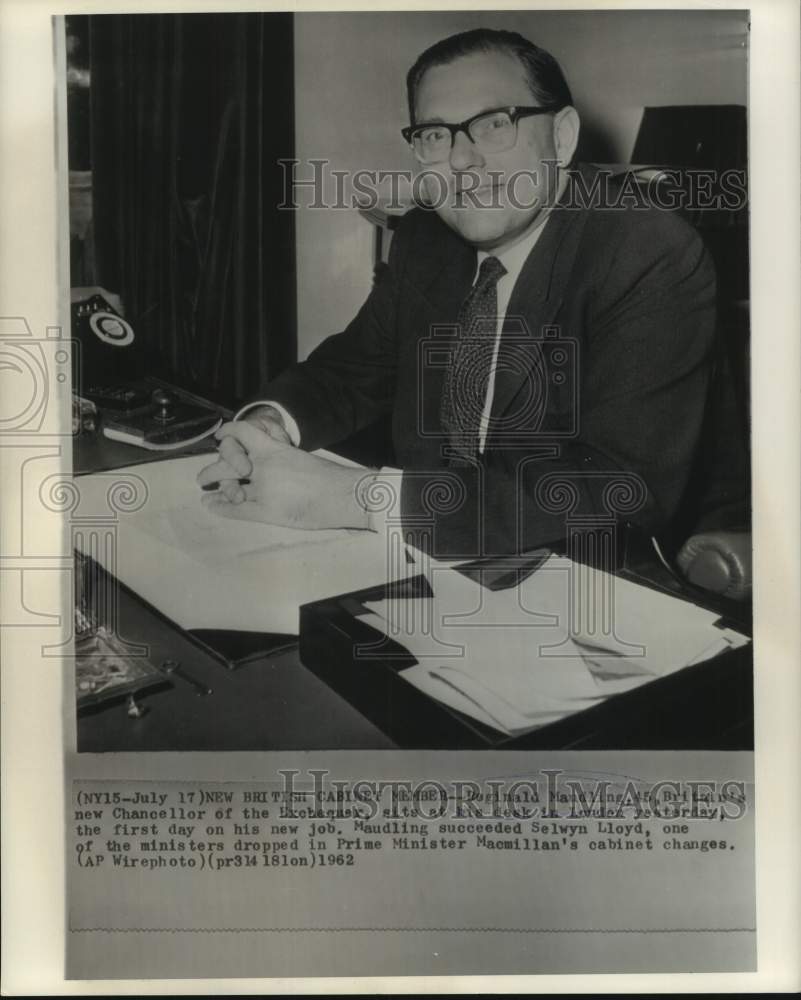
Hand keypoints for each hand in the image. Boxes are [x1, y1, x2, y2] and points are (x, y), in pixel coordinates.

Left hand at [197, 421, 371, 529]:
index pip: (243, 433)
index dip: (229, 432)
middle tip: (204, 475)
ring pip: (229, 485)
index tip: (220, 435)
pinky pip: (236, 509)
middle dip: (214, 467)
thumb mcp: (299, 456)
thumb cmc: (328, 477)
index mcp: (274, 450)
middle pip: (229, 461)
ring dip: (213, 485)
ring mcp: (263, 489)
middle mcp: (264, 467)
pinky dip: (221, 507)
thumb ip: (280, 452)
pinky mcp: (266, 510)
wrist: (342, 495)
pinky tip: (211, 506)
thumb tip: (268, 449)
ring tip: (204, 488)